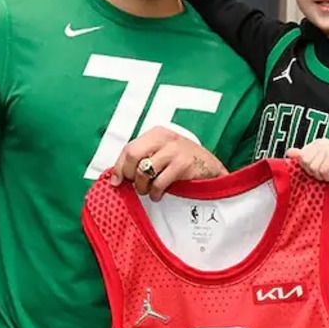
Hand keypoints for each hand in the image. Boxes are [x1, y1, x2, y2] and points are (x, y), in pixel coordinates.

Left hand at [111, 127, 227, 200]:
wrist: (211, 168)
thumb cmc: (184, 162)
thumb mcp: (163, 153)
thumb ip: (143, 158)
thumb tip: (118, 175)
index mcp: (157, 134)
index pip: (129, 148)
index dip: (119, 167)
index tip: (117, 181)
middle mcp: (165, 138)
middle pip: (133, 155)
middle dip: (130, 175)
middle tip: (135, 185)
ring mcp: (175, 150)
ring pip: (144, 171)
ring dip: (143, 187)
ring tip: (149, 191)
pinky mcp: (183, 164)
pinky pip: (159, 182)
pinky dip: (156, 192)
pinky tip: (159, 194)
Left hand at [285, 139, 328, 181]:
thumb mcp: (316, 160)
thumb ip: (302, 155)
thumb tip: (288, 152)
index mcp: (314, 144)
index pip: (301, 156)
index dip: (306, 167)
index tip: (313, 170)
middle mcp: (321, 144)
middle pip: (306, 162)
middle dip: (312, 172)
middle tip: (321, 174)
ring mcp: (328, 149)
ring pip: (314, 168)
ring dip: (321, 176)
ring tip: (327, 175)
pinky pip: (323, 170)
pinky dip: (327, 177)